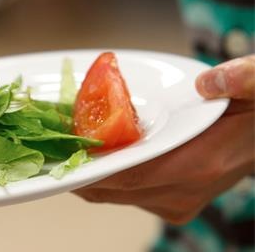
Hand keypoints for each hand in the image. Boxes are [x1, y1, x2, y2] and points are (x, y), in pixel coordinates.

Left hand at [74, 55, 254, 224]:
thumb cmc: (253, 112)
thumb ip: (238, 82)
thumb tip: (207, 82)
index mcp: (200, 165)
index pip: (133, 175)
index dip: (91, 169)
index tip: (58, 154)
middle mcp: (183, 192)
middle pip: (113, 189)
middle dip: (78, 169)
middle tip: (50, 144)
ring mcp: (176, 202)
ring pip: (114, 194)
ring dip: (89, 172)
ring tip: (65, 144)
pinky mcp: (171, 202)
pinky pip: (124, 192)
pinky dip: (105, 175)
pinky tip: (94, 152)